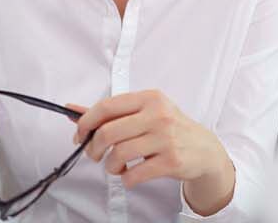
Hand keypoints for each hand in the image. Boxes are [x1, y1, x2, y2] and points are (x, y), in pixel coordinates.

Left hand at [67, 90, 235, 211]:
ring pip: (118, 155)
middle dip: (93, 148)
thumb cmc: (170, 129)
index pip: (106, 107)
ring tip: (116, 166)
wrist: (205, 150)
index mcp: (150, 98)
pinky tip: (131, 174)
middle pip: (108, 132)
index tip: (79, 135)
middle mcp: (158, 115)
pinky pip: (133, 174)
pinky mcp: (171, 161)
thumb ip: (111, 113)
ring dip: (110, 166)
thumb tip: (73, 110)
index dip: (85, 122)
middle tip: (95, 155)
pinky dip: (126, 179)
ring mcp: (165, 138)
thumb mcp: (145, 112)